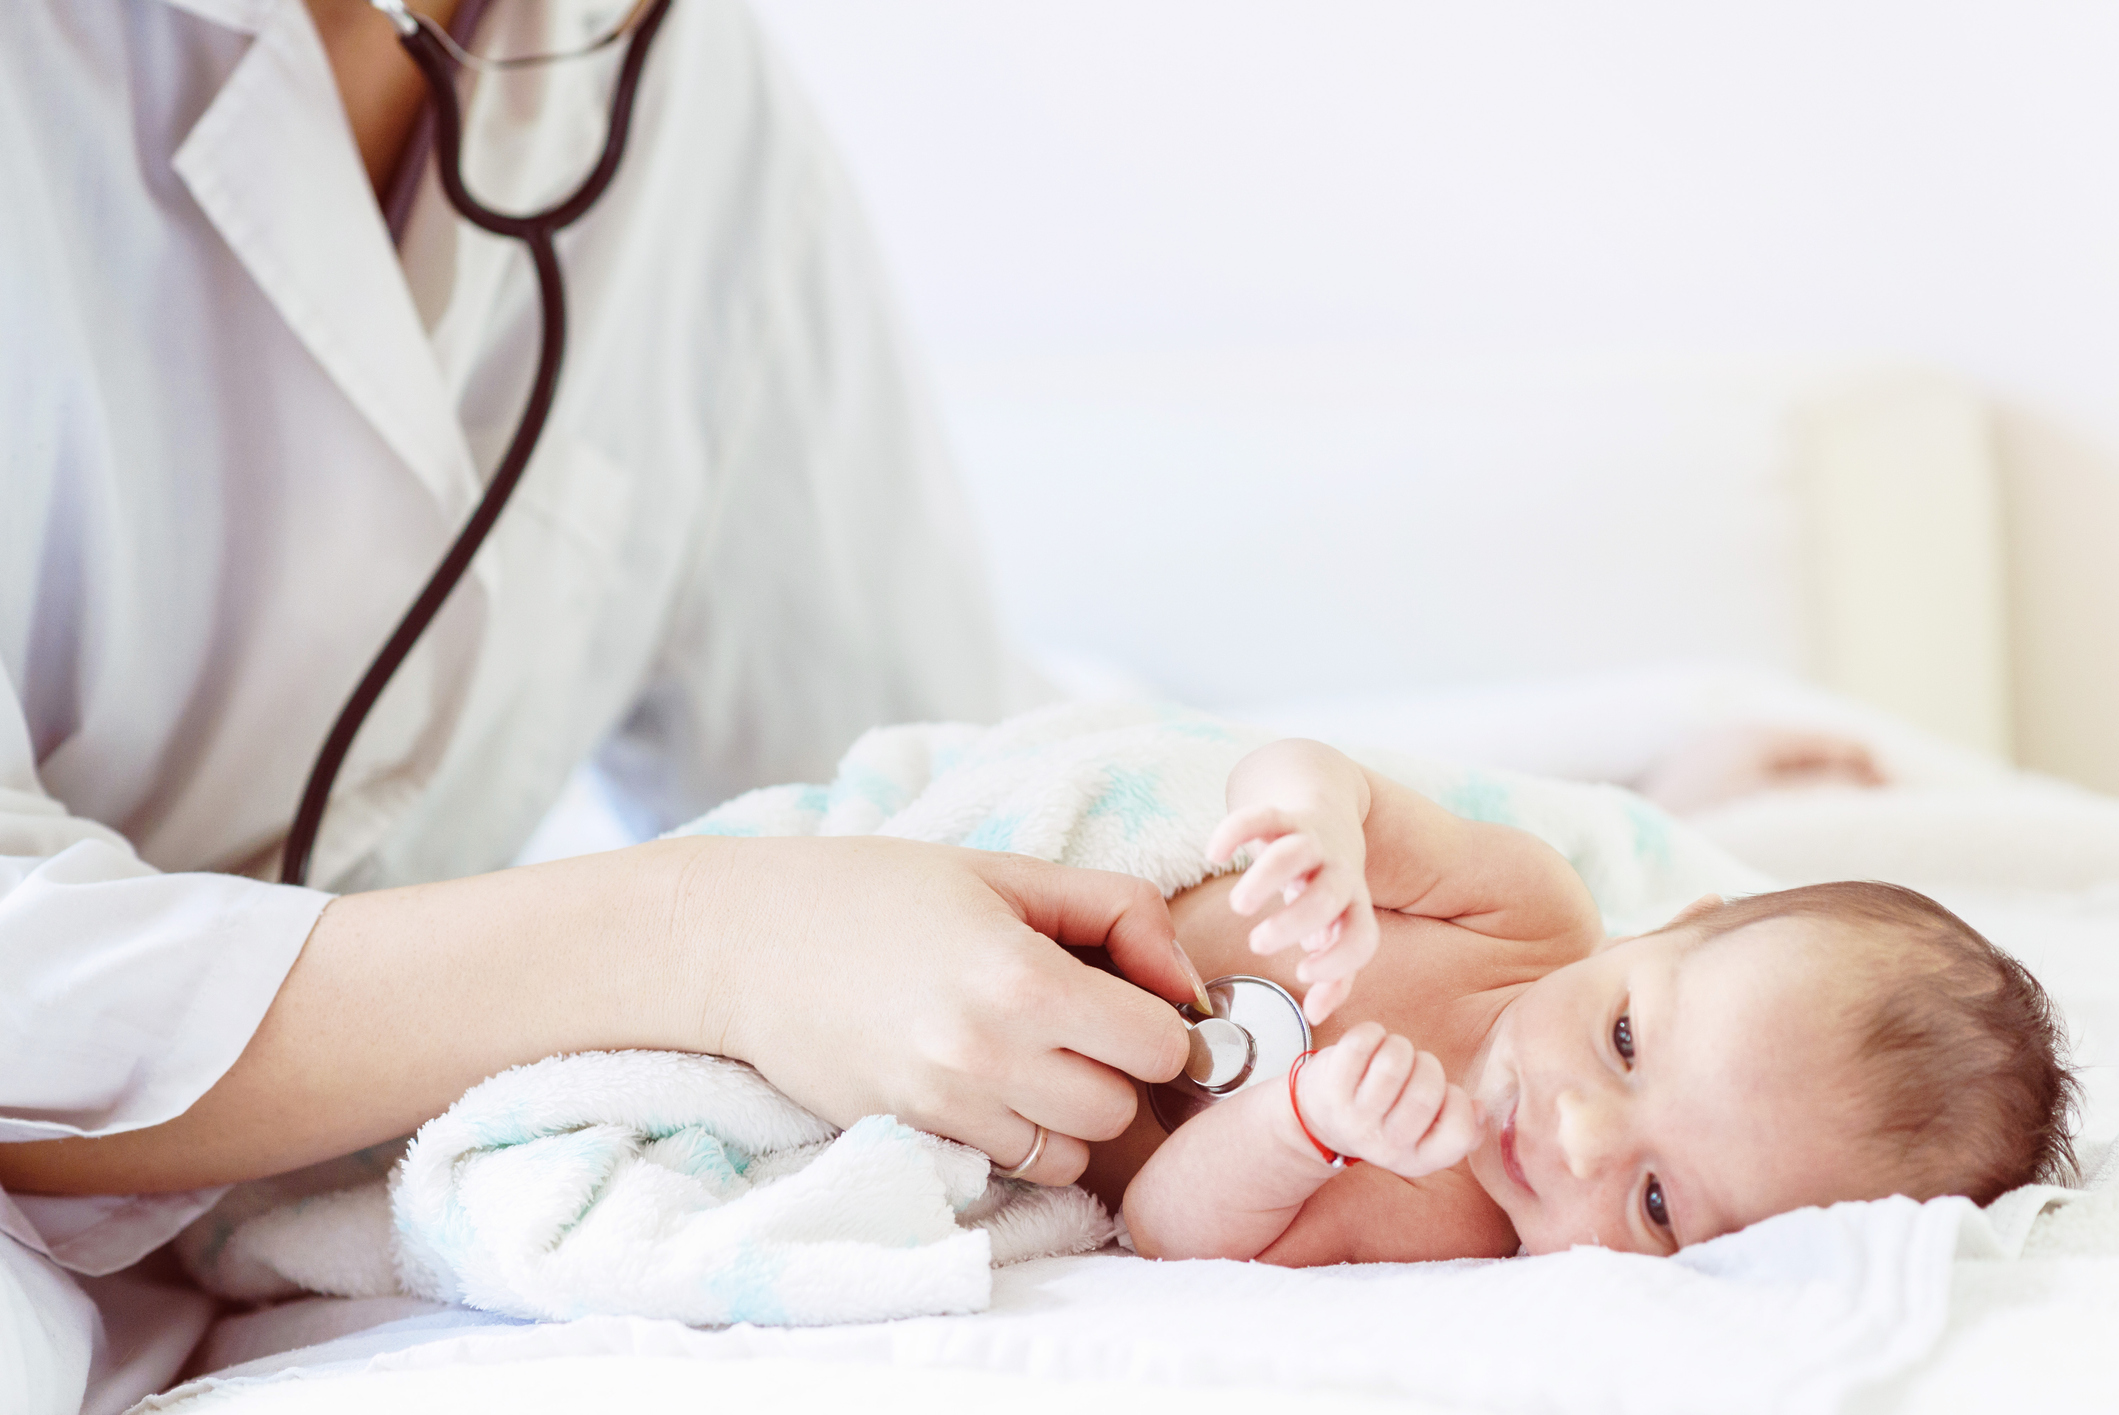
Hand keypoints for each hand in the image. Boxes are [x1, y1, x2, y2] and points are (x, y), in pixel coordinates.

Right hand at [690, 836, 1197, 1185]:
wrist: (743, 942)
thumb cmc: (878, 892)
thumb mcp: (1006, 872)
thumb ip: (1118, 911)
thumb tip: (1187, 984)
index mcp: (1021, 977)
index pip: (1160, 1045)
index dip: (1161, 1020)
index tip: (1132, 997)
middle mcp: (986, 1055)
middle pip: (1123, 1110)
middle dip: (1118, 1070)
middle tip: (1080, 1025)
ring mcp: (944, 1108)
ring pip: (1074, 1152)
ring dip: (1072, 1112)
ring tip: (1032, 1055)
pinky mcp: (910, 1137)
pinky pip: (1012, 1165)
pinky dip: (1020, 1135)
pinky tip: (989, 1082)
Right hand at [1207, 803, 1378, 1023]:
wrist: (1326, 804)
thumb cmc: (1326, 882)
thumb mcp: (1337, 925)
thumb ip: (1332, 973)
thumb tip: (1315, 1016)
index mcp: (1352, 905)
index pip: (1362, 935)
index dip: (1338, 960)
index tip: (1301, 971)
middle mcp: (1337, 871)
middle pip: (1330, 894)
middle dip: (1295, 922)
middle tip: (1259, 943)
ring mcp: (1311, 841)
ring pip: (1296, 852)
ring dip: (1267, 878)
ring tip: (1239, 906)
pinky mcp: (1282, 815)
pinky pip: (1261, 816)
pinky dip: (1235, 832)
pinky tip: (1215, 853)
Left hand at [1289, 1022, 1479, 1178]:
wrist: (1318, 1120)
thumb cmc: (1386, 1117)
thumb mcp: (1425, 1136)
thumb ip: (1463, 1128)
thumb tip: (1478, 1108)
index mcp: (1417, 1160)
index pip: (1459, 1132)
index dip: (1459, 1101)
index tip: (1443, 1093)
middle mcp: (1385, 1145)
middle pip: (1427, 1092)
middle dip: (1428, 1066)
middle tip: (1416, 1067)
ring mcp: (1354, 1117)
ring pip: (1394, 1063)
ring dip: (1399, 1047)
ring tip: (1392, 1054)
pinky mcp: (1330, 1086)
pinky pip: (1362, 1042)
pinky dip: (1372, 1032)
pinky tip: (1370, 1044)